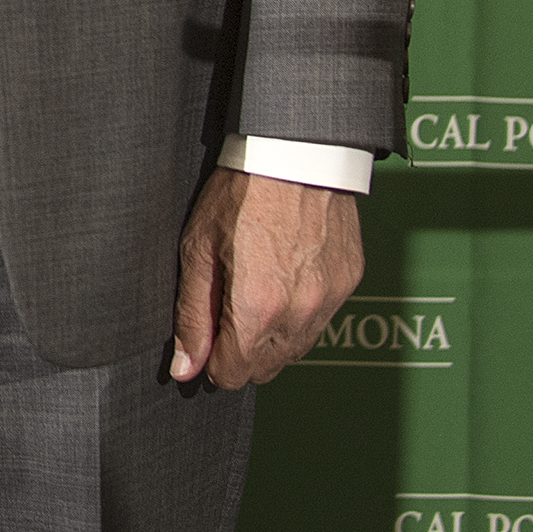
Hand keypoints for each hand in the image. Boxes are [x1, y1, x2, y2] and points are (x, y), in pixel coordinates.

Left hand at [171, 164, 363, 386]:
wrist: (295, 157)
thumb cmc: (240, 196)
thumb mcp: (198, 251)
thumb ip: (192, 316)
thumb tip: (185, 368)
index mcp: (258, 309)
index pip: (234, 374)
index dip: (212, 362)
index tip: (205, 341)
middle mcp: (300, 315)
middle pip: (266, 369)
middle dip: (240, 353)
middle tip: (224, 313)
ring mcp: (329, 302)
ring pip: (295, 351)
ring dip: (271, 338)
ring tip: (252, 294)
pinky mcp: (347, 285)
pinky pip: (320, 322)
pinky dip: (299, 315)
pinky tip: (282, 283)